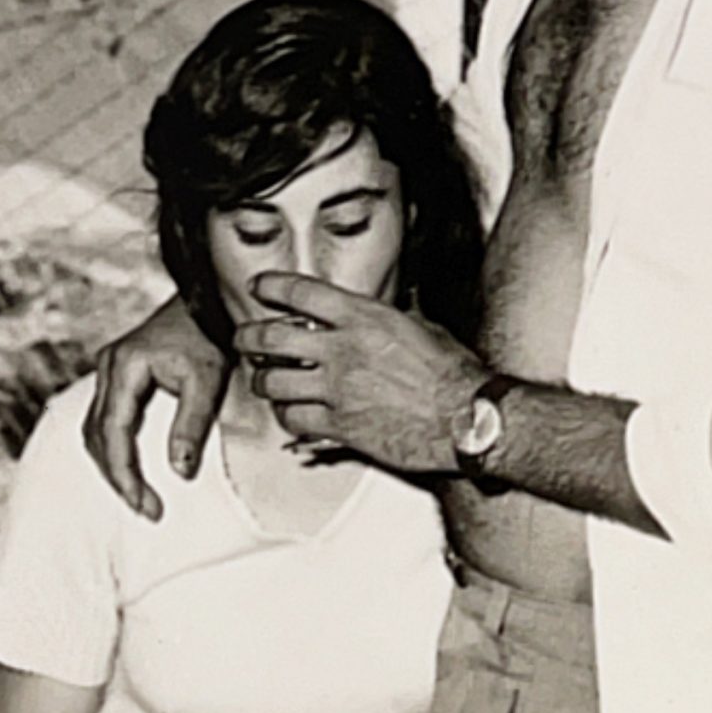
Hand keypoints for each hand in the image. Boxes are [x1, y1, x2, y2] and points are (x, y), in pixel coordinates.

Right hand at [84, 294, 228, 521]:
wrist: (209, 298)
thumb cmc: (210, 334)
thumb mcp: (207, 380)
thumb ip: (191, 424)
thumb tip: (180, 471)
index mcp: (124, 367)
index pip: (114, 433)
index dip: (127, 475)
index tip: (147, 505)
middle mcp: (108, 368)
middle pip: (97, 436)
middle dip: (119, 476)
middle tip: (147, 508)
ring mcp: (109, 369)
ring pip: (95, 429)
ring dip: (113, 464)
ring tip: (140, 495)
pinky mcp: (119, 373)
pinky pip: (105, 417)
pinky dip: (114, 446)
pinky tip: (132, 465)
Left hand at [239, 273, 485, 476]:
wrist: (467, 418)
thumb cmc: (454, 375)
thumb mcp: (422, 328)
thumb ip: (391, 321)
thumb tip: (385, 313)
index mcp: (365, 318)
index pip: (302, 293)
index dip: (272, 286)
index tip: (259, 286)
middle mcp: (344, 351)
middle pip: (272, 339)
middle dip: (248, 337)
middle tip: (244, 338)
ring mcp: (338, 391)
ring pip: (274, 383)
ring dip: (263, 381)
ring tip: (263, 379)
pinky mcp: (341, 426)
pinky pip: (294, 420)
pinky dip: (285, 416)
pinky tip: (289, 413)